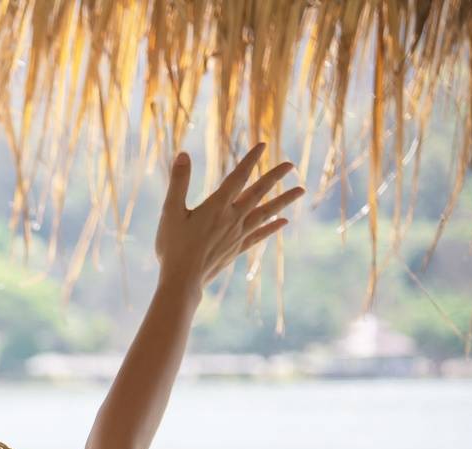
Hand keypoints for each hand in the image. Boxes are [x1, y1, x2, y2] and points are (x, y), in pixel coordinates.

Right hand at [155, 143, 303, 290]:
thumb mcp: (170, 212)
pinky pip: (259, 235)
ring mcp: (237, 234)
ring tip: (301, 190)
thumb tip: (182, 154)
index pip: (238, 177)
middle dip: (275, 177)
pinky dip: (272, 227)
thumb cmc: (173, 246)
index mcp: (217, 206)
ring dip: (283, 200)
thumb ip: (178, 182)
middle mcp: (232, 218)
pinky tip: (284, 222)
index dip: (250, 160)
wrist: (183, 280)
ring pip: (265, 213)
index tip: (263, 145)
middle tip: (291, 165)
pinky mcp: (237, 249)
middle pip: (258, 192)